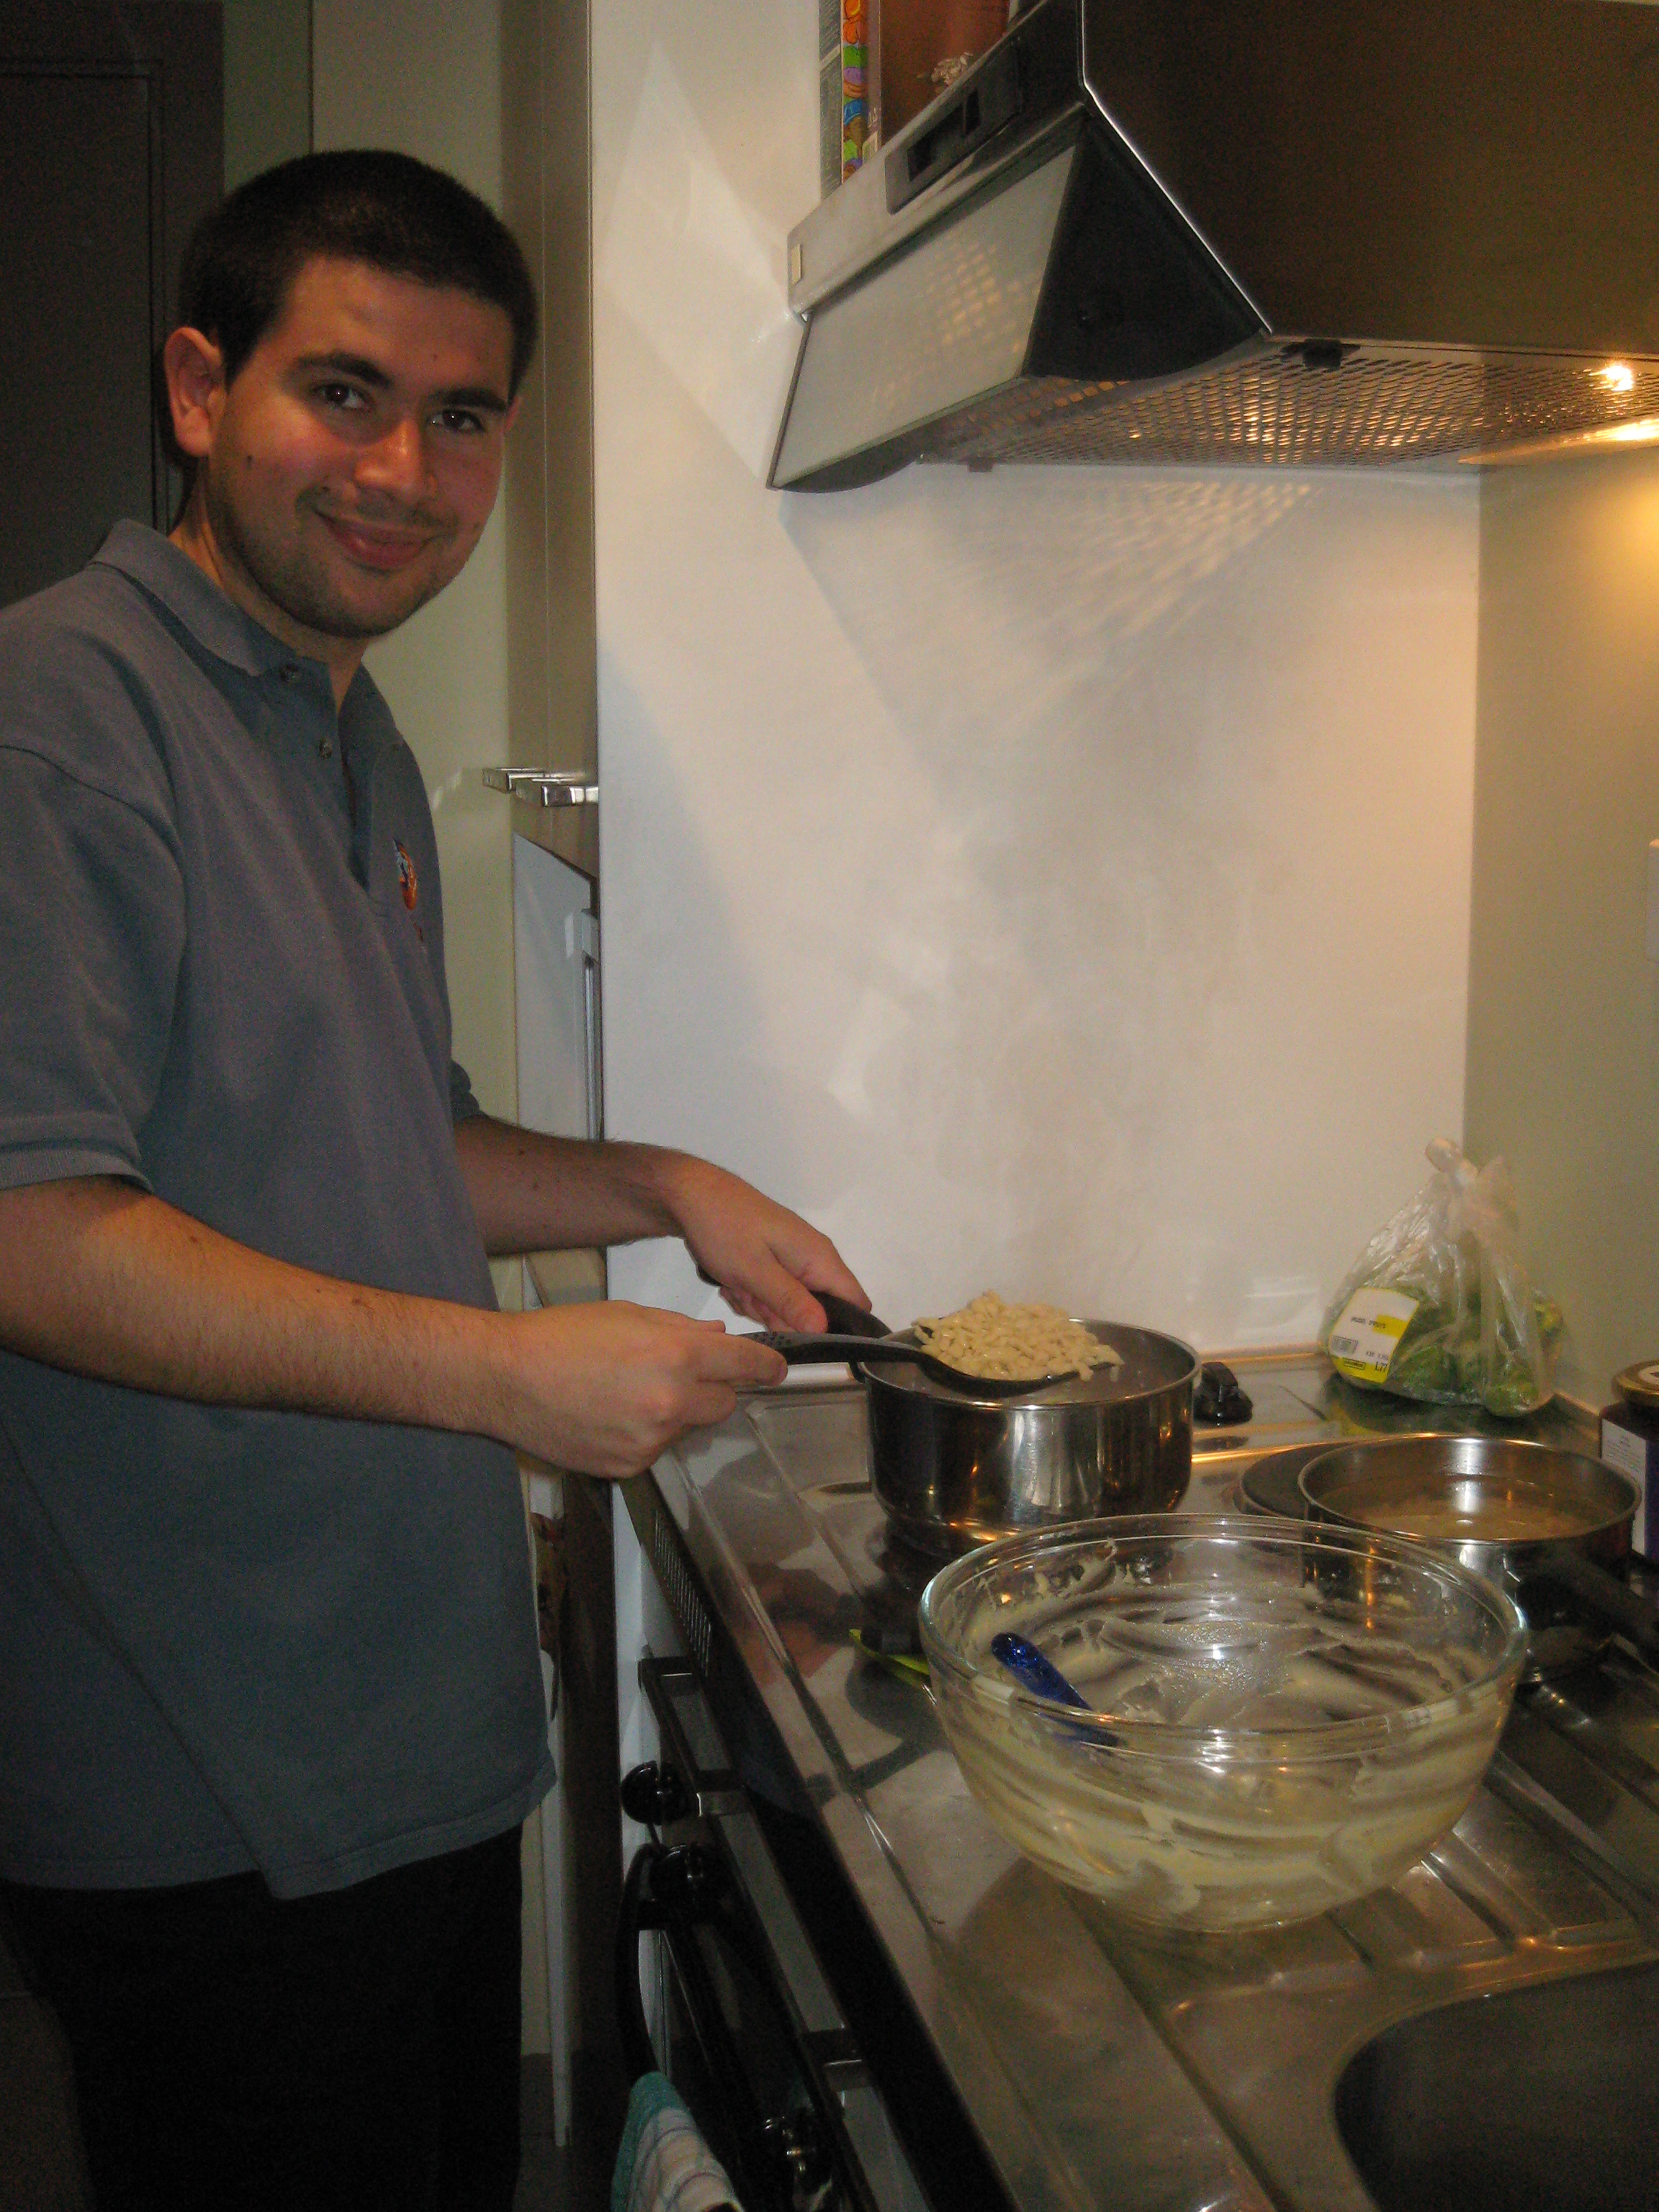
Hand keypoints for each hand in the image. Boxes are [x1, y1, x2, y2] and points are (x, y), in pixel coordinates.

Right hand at [491, 1300, 786, 1478]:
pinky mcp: (628, 1465)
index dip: (766, 1365)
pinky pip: (657, 1449)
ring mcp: (650, 1439)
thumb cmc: (559, 1338)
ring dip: (677, 1412)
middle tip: (682, 1373)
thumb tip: (718, 1338)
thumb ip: (682, 1329)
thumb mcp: (629, 1315)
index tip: (776, 1368)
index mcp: (676, 1355)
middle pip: (725, 1403)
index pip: (746, 1364)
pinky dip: (646, 1434)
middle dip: (715, 1388)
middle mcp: (670, 1402)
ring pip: (689, 1427)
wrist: (505, 1378)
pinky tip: (612, 1414)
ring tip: (629, 1391)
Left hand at [658, 1157, 869, 1332]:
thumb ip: (791, 1302)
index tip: (809, 1341)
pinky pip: (770, 1296)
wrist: (692, 1196)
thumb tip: (824, 1330)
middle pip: (816, 1313)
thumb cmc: (724, 1226)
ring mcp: (791, 1262)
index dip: (842, 1329)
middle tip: (752, 1299)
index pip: (855, 1302)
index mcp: (819, 1258)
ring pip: (788, 1308)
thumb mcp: (755, 1270)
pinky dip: (750, 1296)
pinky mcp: (772, 1265)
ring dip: (760, 1306)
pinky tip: (732, 1283)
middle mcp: (813, 1260)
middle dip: (783, 1318)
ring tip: (737, 1285)